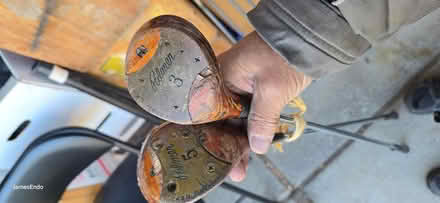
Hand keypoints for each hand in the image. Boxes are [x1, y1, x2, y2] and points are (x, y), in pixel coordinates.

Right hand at [218, 32, 311, 181]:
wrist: (304, 36)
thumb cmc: (284, 55)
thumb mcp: (272, 90)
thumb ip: (262, 120)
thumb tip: (256, 147)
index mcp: (218, 78)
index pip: (207, 114)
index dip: (213, 138)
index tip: (217, 159)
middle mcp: (222, 83)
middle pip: (220, 119)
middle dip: (226, 145)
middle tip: (233, 170)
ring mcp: (236, 85)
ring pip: (233, 118)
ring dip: (239, 140)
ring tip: (241, 166)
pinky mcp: (249, 88)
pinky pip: (244, 112)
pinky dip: (249, 127)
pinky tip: (251, 145)